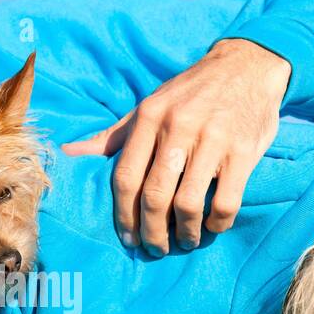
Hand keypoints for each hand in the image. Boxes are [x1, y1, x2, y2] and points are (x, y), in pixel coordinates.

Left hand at [61, 38, 289, 254]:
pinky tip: (212, 227)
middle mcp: (178, 128)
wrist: (246, 65)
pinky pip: (226, 201)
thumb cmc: (190, 92)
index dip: (123, 214)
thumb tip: (67, 152)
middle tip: (155, 248)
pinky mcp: (243, 151)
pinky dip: (217, 223)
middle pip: (154, 196)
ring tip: (184, 241)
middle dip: (151, 231)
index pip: (126, 176)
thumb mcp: (148, 105)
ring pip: (188, 203)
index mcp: (149, 118)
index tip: (128, 238)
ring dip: (184, 233)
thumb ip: (112, 135)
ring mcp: (213, 140)